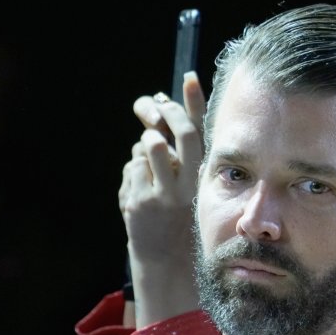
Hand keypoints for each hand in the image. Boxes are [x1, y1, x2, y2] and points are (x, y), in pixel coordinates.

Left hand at [119, 71, 206, 326]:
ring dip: (145, 146)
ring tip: (150, 165)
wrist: (165, 257)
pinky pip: (132, 165)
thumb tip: (156, 104)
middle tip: (153, 107)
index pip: (200, 132)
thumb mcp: (183, 179)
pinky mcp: (139, 200)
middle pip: (176, 133)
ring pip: (148, 145)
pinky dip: (135, 171)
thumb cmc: (176, 212)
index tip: (189, 77)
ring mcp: (162, 192)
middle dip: (163, 113)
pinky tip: (141, 193)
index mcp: (203, 176)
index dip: (194, 102)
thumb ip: (173, 144)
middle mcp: (187, 184)